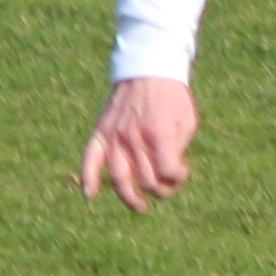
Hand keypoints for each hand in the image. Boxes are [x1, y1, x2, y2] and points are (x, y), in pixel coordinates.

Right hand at [81, 76, 199, 211]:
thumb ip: (179, 149)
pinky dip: (88, 177)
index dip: (178, 179)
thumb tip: (170, 175)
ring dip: (130, 197)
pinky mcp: (101, 132)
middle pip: (146, 179)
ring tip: (140, 206)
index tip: (182, 172)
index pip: (167, 173)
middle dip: (161, 188)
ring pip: (119, 177)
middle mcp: (134, 137)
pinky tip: (90, 194)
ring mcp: (115, 136)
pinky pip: (90, 158)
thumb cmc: (172, 98)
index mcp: (159, 134)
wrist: (148, 69)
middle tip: (167, 185)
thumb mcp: (187, 121)